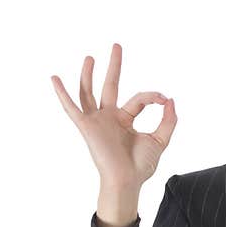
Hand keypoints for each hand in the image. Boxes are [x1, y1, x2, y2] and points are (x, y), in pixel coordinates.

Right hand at [52, 42, 177, 188]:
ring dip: (88, 75)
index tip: (165, 100)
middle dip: (114, 66)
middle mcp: (109, 118)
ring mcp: (97, 121)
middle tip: (117, 46)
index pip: (139, 99)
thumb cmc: (141, 165)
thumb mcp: (160, 140)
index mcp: (125, 120)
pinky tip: (54, 79)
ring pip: (89, 92)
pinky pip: (72, 108)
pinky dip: (62, 94)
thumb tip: (170, 100)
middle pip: (110, 86)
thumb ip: (168, 120)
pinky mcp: (86, 127)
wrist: (127, 181)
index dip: (153, 97)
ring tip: (90, 57)